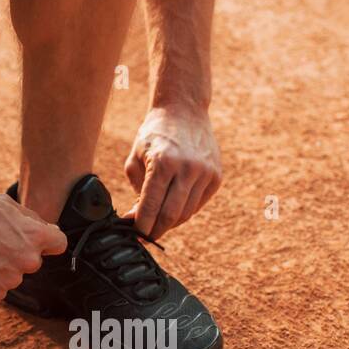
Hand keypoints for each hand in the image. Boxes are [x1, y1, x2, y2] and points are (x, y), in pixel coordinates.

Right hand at [0, 194, 66, 302]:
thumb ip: (32, 219)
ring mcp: (11, 280)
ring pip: (13, 276)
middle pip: (33, 261)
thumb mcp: (5, 205)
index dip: (48, 242)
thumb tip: (51, 230)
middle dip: (19, 254)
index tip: (36, 241)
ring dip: (1, 268)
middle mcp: (28, 260)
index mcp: (35, 236)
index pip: (59, 244)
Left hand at [124, 105, 222, 239]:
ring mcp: (205, 173)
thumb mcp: (136, 157)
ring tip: (156, 223)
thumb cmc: (155, 134)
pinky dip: (183, 212)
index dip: (141, 226)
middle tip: (144, 237)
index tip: (133, 235)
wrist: (184, 110)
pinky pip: (197, 205)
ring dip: (169, 224)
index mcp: (163, 162)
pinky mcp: (216, 177)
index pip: (151, 206)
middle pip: (170, 216)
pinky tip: (171, 210)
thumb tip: (136, 219)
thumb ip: (136, 189)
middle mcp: (188, 168)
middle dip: (155, 231)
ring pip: (185, 213)